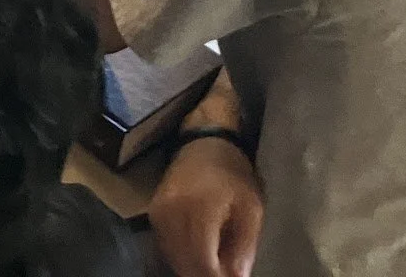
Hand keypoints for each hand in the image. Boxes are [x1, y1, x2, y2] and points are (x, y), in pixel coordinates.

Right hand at [151, 136, 264, 276]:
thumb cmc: (233, 174)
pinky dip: (182, 258)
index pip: (202, 264)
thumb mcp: (251, 209)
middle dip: (204, 275)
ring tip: (214, 266)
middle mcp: (172, 214)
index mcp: (199, 211)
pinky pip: (165, 246)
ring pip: (173, 258)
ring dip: (192, 269)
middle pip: (184, 265)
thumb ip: (244, 247)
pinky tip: (198, 257)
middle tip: (224, 274)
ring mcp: (159, 214)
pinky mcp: (153, 213)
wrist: (204, 143)